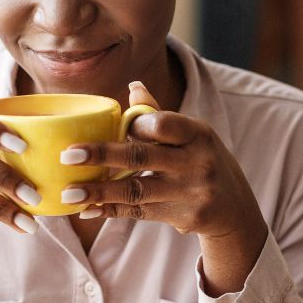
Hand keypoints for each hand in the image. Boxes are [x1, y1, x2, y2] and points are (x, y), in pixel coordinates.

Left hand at [62, 81, 267, 292]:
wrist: (234, 208)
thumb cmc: (202, 160)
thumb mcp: (191, 135)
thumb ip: (159, 115)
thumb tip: (133, 86)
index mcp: (198, 134)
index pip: (161, 124)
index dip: (132, 126)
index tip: (105, 128)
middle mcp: (196, 162)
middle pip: (142, 157)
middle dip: (102, 155)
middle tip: (68, 155)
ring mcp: (190, 192)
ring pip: (136, 190)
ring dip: (99, 191)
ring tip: (68, 192)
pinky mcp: (183, 216)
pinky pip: (139, 213)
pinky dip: (110, 211)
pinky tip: (87, 210)